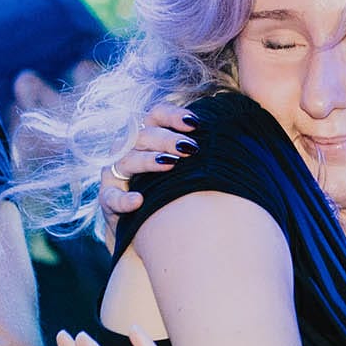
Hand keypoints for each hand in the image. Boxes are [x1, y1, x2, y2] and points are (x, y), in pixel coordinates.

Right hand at [95, 104, 197, 245]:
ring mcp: (116, 174)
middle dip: (168, 139)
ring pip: (128, 159)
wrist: (151, 231)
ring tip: (171, 165)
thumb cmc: (175, 192)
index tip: (196, 124)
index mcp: (148, 137)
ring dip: (150, 160)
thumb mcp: (188, 169)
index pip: (155, 114)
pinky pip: (111, 198)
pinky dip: (124, 199)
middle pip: (143, 135)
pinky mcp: (108, 200)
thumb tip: (237, 138)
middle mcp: (128, 150)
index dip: (173, 115)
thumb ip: (202, 152)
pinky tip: (139, 201)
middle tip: (191, 149)